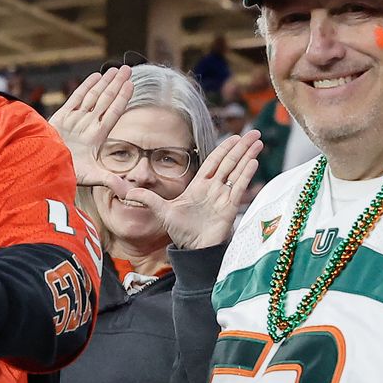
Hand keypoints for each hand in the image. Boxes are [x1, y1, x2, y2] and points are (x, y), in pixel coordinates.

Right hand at [48, 66, 132, 195]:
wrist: (40, 167)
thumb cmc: (63, 173)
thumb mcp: (90, 177)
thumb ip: (109, 180)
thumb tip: (129, 193)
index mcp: (97, 137)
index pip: (114, 113)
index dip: (123, 98)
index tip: (132, 84)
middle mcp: (87, 126)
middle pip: (106, 101)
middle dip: (117, 85)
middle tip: (128, 69)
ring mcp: (75, 120)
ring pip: (93, 97)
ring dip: (104, 83)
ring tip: (115, 69)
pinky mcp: (61, 117)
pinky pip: (75, 98)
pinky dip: (85, 87)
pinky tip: (95, 76)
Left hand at [121, 130, 262, 249]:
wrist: (192, 249)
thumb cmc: (180, 230)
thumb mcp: (161, 210)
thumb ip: (146, 198)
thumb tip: (124, 191)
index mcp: (199, 186)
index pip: (213, 162)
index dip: (223, 149)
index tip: (234, 137)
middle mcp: (213, 189)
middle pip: (229, 163)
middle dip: (241, 148)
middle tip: (254, 133)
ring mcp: (222, 197)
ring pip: (237, 172)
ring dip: (248, 156)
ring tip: (258, 142)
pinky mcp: (229, 208)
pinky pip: (238, 188)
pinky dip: (245, 175)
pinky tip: (253, 161)